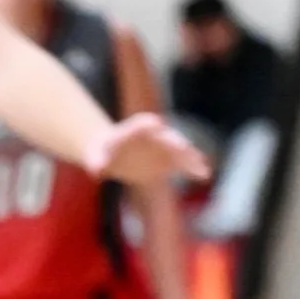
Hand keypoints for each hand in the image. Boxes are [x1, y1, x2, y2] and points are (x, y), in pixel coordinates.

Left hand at [86, 112, 210, 186]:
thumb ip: (96, 161)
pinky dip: (192, 168)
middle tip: (183, 147)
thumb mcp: (95, 156)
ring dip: (190, 158)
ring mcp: (163, 146)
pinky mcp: (168, 160)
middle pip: (165, 137)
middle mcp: (153, 134)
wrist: (112, 154)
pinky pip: (182, 164)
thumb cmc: (101, 152)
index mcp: (134, 128)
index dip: (146, 125)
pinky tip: (204, 175)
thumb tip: (96, 170)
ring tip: (202, 167)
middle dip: (174, 142)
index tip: (154, 124)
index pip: (140, 124)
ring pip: (179, 151)